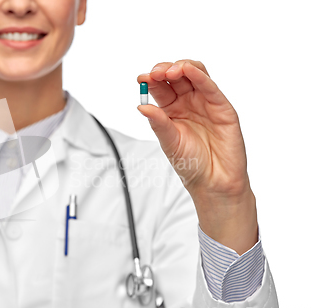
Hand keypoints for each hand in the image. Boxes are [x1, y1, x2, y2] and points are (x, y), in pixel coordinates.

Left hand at [137, 60, 257, 254]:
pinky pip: (211, 87)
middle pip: (176, 76)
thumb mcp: (169, 142)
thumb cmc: (191, 164)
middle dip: (164, 70)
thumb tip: (141, 106)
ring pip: (195, 75)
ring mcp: (205, 103)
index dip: (151, 80)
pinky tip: (189, 71)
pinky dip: (200, 76)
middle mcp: (188, 103)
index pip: (160, 88)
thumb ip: (158, 123)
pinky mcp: (222, 107)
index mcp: (172, 110)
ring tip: (169, 71)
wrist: (214, 182)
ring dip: (182, 67)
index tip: (141, 79)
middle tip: (154, 74)